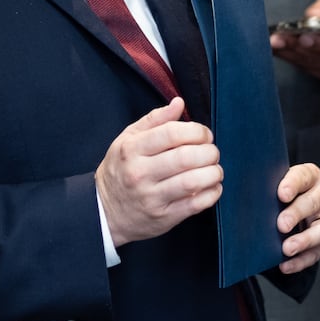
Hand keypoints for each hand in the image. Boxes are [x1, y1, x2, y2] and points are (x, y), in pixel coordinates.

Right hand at [95, 98, 222, 246]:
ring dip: (213, 173)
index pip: (172, 133)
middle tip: (212, 152)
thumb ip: (155, 119)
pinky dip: (211, 193)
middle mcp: (140, 173)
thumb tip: (179, 103)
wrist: (105, 211)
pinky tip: (212, 186)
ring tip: (214, 169)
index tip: (204, 134)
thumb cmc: (121, 169)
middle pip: (186, 157)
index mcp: (132, 149)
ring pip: (193, 182)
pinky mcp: (163, 217)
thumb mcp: (128, 139)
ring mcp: (152, 197)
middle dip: (209, 152)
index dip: (196, 131)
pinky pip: (195, 205)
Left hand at [269, 0, 319, 81]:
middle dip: (297, 47)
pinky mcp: (319, 70)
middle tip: (278, 38)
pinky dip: (286, 56)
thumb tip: (316, 15)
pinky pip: (301, 66)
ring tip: (273, 41)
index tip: (304, 37)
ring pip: (309, 63)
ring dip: (289, 52)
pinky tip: (274, 48)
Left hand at [274, 163, 319, 273]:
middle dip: (297, 214)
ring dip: (305, 240)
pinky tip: (285, 265)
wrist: (287, 206)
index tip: (281, 194)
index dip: (293, 184)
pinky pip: (317, 252)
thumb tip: (241, 192)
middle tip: (281, 225)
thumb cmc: (277, 192)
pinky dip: (301, 260)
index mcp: (310, 175)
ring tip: (286, 249)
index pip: (303, 176)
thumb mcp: (273, 182)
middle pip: (313, 203)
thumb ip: (264, 184)